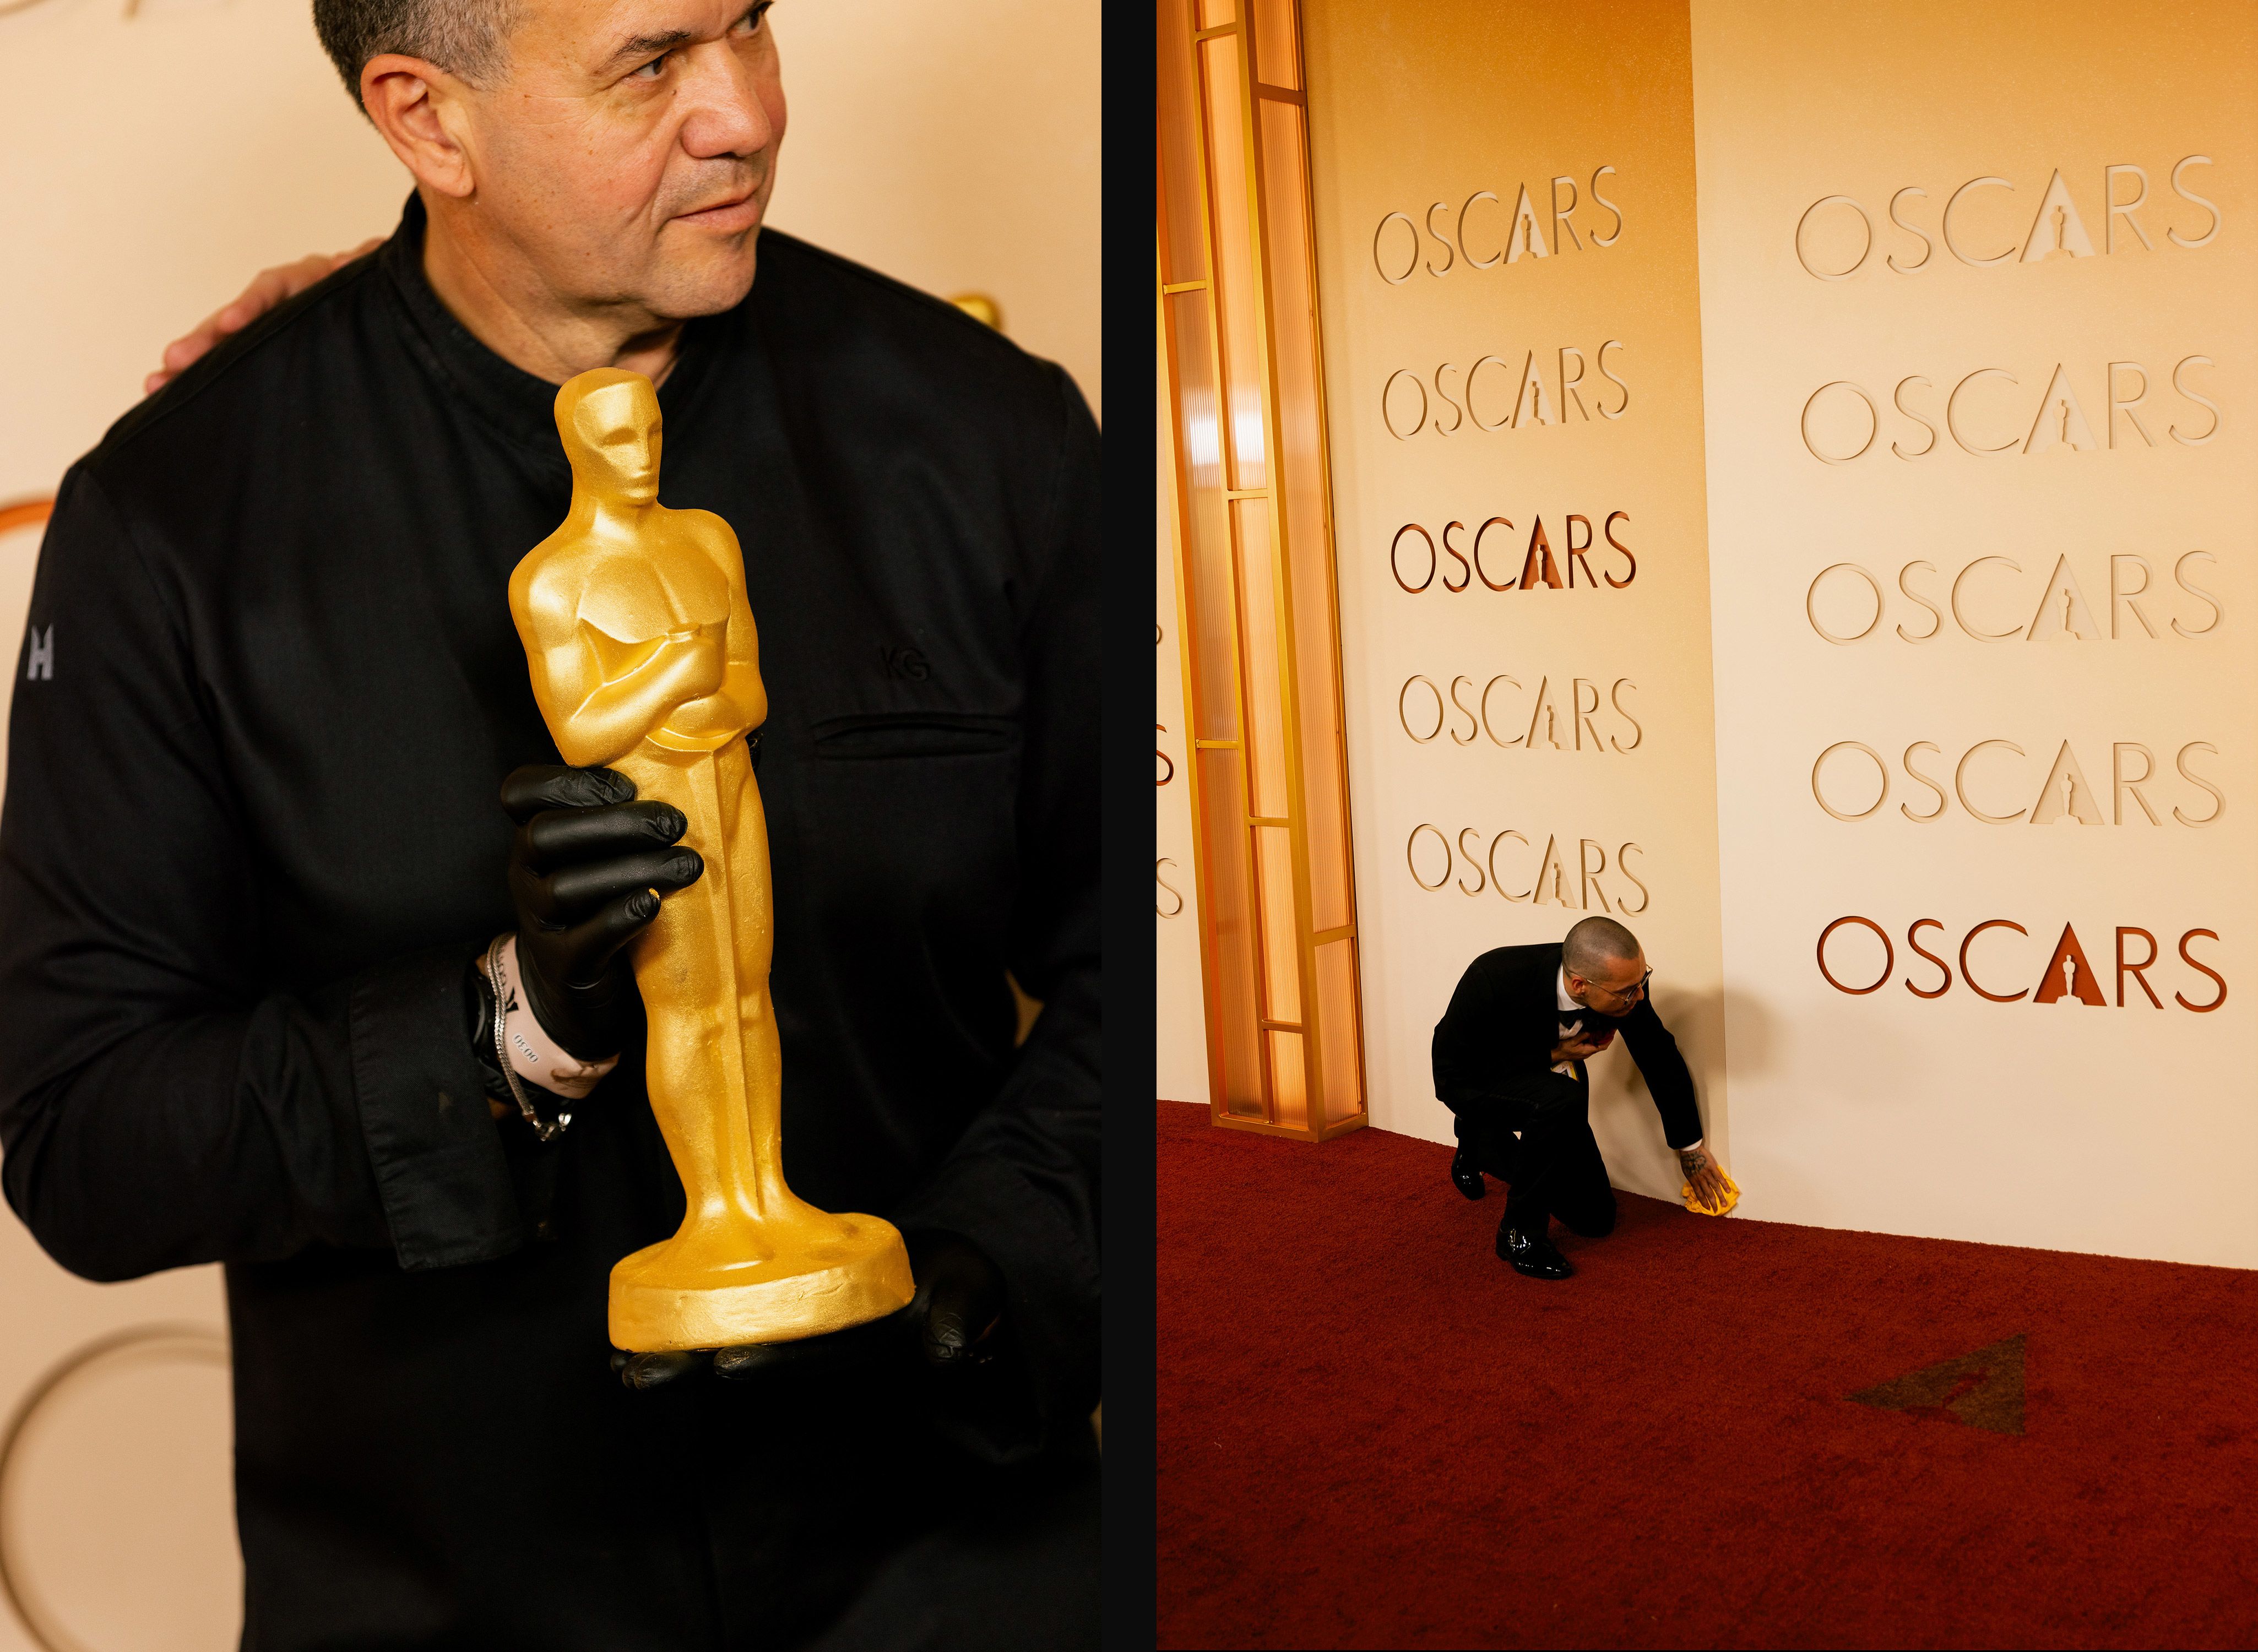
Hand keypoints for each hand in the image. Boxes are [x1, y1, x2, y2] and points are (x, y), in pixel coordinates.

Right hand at [144, 239, 383, 395]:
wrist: (375, 304)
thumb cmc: (368, 291)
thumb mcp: (367, 278)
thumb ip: (359, 269)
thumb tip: (348, 262)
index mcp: (301, 283)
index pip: (270, 291)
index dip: (251, 307)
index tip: (231, 324)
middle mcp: (273, 304)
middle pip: (234, 320)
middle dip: (204, 341)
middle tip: (172, 361)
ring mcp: (264, 327)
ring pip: (223, 344)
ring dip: (193, 363)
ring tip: (157, 383)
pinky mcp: (262, 352)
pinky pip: (230, 364)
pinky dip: (205, 377)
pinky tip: (172, 393)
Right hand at [501, 763, 703, 1060]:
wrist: (577, 986)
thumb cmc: (603, 902)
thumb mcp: (603, 854)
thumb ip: (627, 812)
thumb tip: (708, 766)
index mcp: (535, 837)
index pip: (520, 793)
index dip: (567, 781)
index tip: (628, 786)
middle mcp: (525, 874)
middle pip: (544, 835)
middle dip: (614, 824)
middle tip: (675, 825)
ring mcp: (538, 922)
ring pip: (566, 888)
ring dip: (633, 870)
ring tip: (688, 865)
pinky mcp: (562, 966)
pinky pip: (583, 940)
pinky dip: (620, 918)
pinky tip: (654, 903)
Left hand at [614, 1231, 1005, 1389]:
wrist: (940, 1282)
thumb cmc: (952, 1285)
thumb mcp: (973, 1290)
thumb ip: (964, 1313)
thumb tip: (947, 1353)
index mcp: (869, 1350)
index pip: (819, 1358)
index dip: (773, 1361)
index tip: (726, 1362)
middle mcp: (827, 1356)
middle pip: (759, 1366)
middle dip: (698, 1369)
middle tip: (640, 1374)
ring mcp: (802, 1345)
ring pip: (735, 1352)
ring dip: (679, 1359)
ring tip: (623, 1365)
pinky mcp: (783, 1325)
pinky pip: (728, 1332)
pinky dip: (684, 1336)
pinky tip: (636, 1343)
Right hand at [1549, 1028, 1614, 1063]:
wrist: (1556, 1054)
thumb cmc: (1563, 1050)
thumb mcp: (1573, 1041)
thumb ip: (1583, 1036)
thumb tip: (1591, 1031)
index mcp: (1588, 1050)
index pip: (1602, 1046)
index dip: (1609, 1040)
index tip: (1612, 1033)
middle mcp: (1588, 1052)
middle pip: (1601, 1045)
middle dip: (1606, 1038)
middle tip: (1609, 1030)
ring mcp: (1585, 1052)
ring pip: (1596, 1045)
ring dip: (1600, 1038)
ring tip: (1603, 1031)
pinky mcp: (1582, 1051)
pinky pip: (1591, 1045)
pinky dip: (1594, 1040)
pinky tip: (1593, 1035)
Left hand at [1678, 1143, 1728, 1210]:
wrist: (1690, 1149)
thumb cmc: (1687, 1160)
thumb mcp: (1687, 1173)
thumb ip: (1693, 1180)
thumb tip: (1698, 1187)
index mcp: (1693, 1181)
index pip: (1700, 1195)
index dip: (1704, 1202)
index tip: (1708, 1209)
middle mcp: (1701, 1179)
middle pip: (1708, 1193)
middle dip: (1713, 1203)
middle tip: (1717, 1210)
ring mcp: (1707, 1174)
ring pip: (1715, 1188)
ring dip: (1720, 1197)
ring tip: (1724, 1204)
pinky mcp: (1713, 1168)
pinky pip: (1719, 1178)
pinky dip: (1724, 1184)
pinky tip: (1728, 1191)